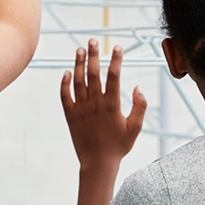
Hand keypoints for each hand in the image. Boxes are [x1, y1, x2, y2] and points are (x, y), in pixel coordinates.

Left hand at [61, 41, 146, 170]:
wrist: (97, 164)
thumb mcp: (135, 128)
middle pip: (94, 73)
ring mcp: (81, 109)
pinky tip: (67, 71)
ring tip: (79, 49)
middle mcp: (95, 104)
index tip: (117, 47)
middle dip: (94, 55)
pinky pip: (65, 96)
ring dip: (79, 64)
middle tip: (93, 40)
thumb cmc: (118, 146)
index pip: (114, 76)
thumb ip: (140, 106)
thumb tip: (138, 87)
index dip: (115, 60)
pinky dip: (64, 83)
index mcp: (112, 105)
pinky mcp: (70, 116)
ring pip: (78, 81)